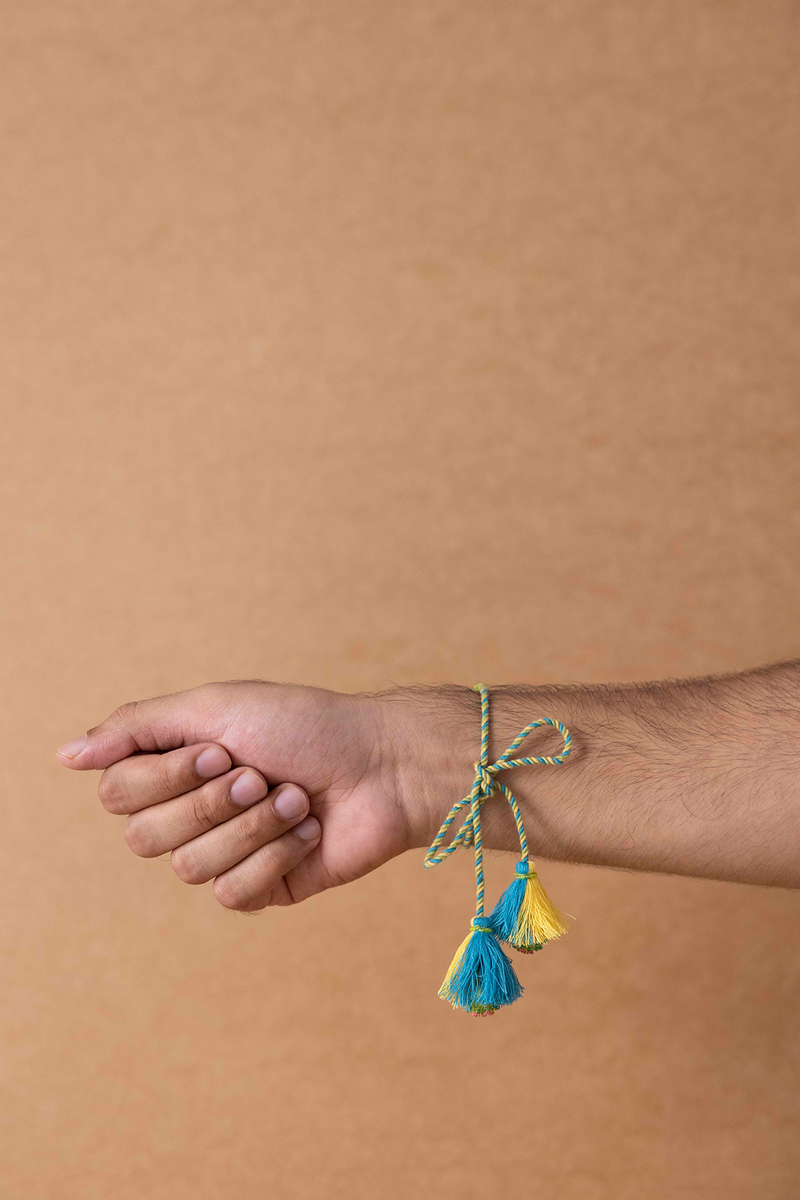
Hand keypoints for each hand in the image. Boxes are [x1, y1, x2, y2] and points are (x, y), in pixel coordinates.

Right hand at [56, 680, 473, 911]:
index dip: (166, 777)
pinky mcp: (262, 888)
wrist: (382, 766)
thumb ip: (138, 727)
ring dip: (249, 827)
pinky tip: (307, 832)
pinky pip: (231, 894)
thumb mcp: (217, 706)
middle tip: (258, 773)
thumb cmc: (306, 725)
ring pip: (188, 868)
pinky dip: (273, 855)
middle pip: (144, 838)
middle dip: (209, 802)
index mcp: (177, 767)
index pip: (118, 795)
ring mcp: (226, 853)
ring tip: (293, 799)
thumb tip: (66, 755)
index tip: (221, 748)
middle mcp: (193, 811)